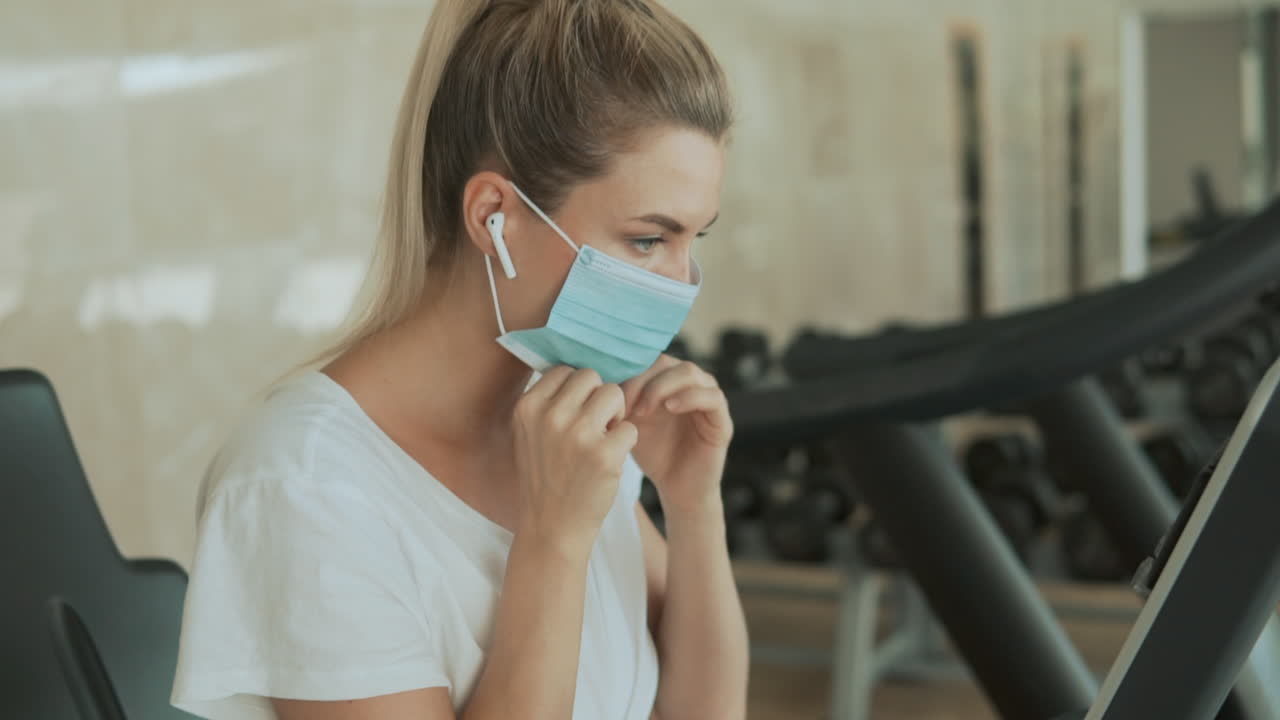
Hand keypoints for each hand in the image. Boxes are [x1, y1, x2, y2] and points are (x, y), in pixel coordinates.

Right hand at [512, 367, 637, 554]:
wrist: (551, 528)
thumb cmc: (546, 477)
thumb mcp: (530, 434)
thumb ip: (548, 401)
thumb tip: (579, 368)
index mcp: (528, 407)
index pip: (565, 370)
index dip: (578, 391)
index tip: (576, 415)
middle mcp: (550, 416)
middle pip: (591, 376)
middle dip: (599, 398)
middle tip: (596, 426)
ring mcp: (577, 434)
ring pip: (615, 394)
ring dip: (616, 415)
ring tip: (604, 439)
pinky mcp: (604, 454)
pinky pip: (630, 427)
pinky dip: (626, 442)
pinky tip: (611, 460)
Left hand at [621, 356, 733, 511]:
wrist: (676, 488)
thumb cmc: (653, 454)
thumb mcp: (631, 422)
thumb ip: (621, 399)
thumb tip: (598, 380)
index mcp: (668, 381)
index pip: (649, 359)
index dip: (630, 372)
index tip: (611, 395)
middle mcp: (689, 384)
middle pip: (666, 362)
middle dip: (642, 380)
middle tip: (625, 405)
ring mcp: (708, 398)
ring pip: (689, 372)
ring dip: (661, 387)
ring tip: (643, 410)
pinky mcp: (722, 419)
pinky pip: (712, 396)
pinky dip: (690, 397)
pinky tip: (670, 408)